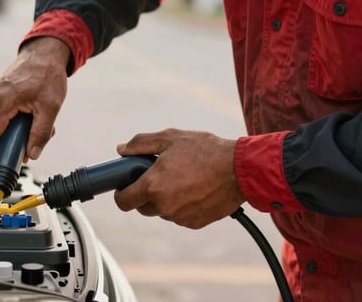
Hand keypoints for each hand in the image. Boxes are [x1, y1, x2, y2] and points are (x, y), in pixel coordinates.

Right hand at [0, 37, 69, 159]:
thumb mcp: (50, 107)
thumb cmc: (47, 74)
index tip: (11, 162)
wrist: (44, 54)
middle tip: (34, 135)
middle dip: (14, 141)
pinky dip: (14, 121)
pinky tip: (30, 113)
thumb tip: (32, 154)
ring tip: (35, 119)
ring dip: (16, 130)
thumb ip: (40, 133)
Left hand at [114, 128, 244, 228]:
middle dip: (145, 193)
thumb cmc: (205, 150)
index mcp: (153, 186)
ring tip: (181, 178)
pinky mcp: (195, 223)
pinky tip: (194, 188)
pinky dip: (181, 205)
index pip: (123, 201)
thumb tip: (121, 150)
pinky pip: (179, 215)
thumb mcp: (170, 138)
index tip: (126, 185)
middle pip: (142, 207)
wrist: (240, 169)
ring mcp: (180, 217)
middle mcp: (164, 206)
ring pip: (162, 211)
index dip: (121, 193)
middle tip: (158, 175)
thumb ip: (141, 143)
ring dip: (164, 199)